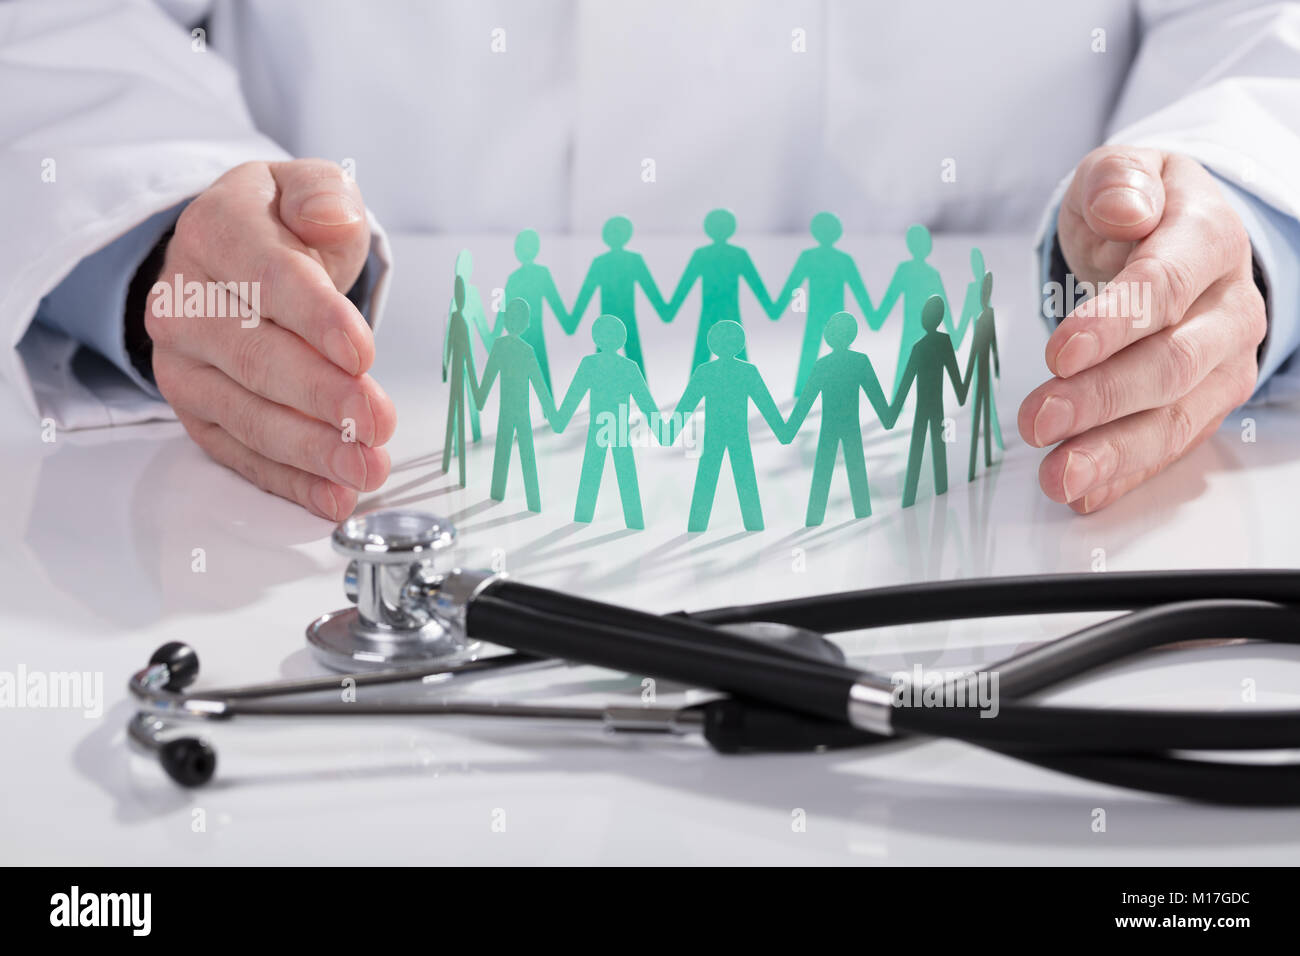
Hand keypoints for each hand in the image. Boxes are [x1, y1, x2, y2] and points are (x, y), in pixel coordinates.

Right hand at [145, 159, 395, 519]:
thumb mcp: (311, 187)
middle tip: (377, 422)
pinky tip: (331, 495)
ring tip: (366, 466)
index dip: (318, 320)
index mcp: (216, 231)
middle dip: (323, 397)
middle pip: (256, 357)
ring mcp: (183, 362)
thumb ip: (325, 196)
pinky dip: (289, 480)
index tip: (363, 354)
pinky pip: (240, 453)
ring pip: (246, 413)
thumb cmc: (283, 226)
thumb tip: (328, 222)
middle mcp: (184, 300)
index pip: (268, 279)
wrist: (235, 257)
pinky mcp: (195, 410)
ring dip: (311, 449)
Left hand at [1018, 146, 1264, 512]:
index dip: (1115, 322)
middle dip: (1102, 397)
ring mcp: (1224, 362)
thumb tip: (1126, 210)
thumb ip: (1117, 183)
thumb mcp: (1121, 173)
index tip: (1059, 352)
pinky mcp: (1207, 402)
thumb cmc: (1138, 208)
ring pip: (1177, 416)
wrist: (1176, 235)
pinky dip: (1127, 473)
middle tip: (1037, 420)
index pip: (1167, 286)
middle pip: (1172, 363)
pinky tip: (1085, 492)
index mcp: (1208, 240)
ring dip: (1114, 451)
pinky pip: (1171, 446)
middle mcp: (1230, 307)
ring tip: (1058, 476)